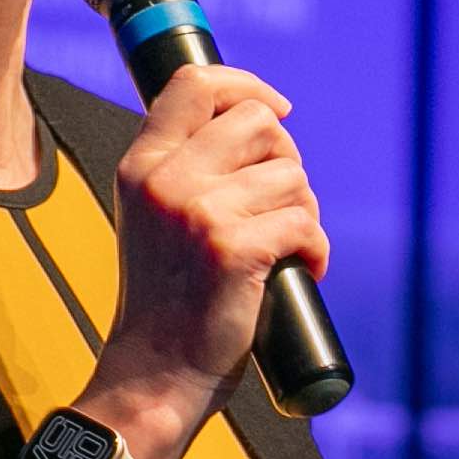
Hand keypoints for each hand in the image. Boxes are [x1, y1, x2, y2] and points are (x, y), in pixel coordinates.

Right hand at [91, 60, 325, 458]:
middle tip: (281, 205)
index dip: (248, 86)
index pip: (195, 83)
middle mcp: (165, 180)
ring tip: (283, 249)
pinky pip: (305, 222)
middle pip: (259, 123)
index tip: (278, 111)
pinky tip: (299, 271)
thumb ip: (187, 170)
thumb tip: (261, 125)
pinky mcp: (234, 249)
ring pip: (292, 175)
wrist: (155, 374)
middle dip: (287, 160)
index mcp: (142, 165)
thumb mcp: (155, 218)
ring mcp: (198, 212)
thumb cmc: (169, 302)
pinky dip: (316, 250)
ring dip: (303, 211)